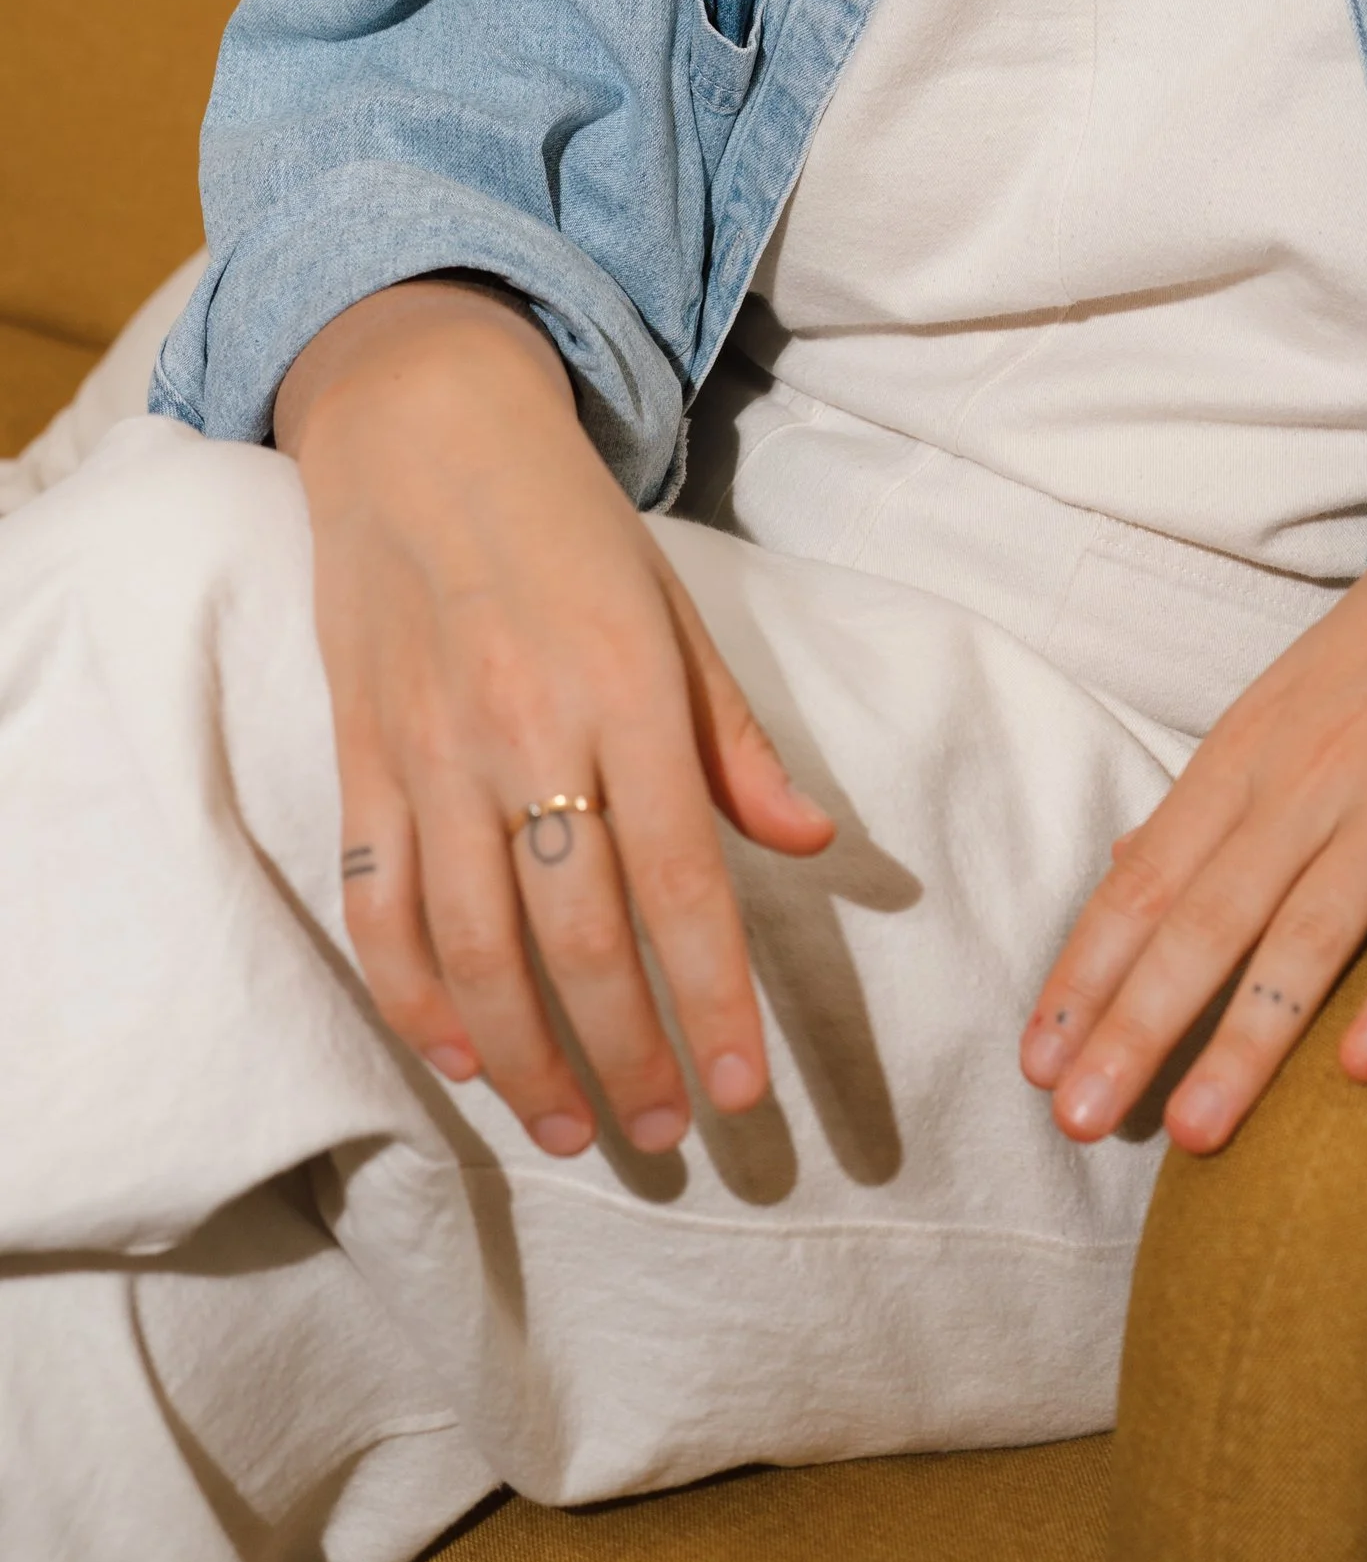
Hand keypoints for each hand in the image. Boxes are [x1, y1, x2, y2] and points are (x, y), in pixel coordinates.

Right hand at [278, 278, 833, 1157]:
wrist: (423, 427)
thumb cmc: (571, 524)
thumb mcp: (677, 612)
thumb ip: (736, 741)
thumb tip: (812, 846)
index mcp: (627, 689)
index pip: (680, 881)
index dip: (710, 998)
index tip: (743, 1089)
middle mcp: (526, 729)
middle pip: (575, 936)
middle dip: (626, 1054)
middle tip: (668, 1135)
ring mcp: (428, 749)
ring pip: (471, 944)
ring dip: (524, 1054)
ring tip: (572, 1127)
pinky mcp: (358, 755)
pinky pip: (379, 904)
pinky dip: (415, 995)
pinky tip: (461, 1054)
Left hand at [1019, 404, 1366, 1153]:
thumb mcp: (1277, 712)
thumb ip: (1204, 807)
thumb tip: (1116, 882)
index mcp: (1245, 760)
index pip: (1146, 881)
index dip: (1087, 973)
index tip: (1034, 1065)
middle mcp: (1307, 786)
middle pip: (1208, 918)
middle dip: (1136, 1022)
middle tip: (1078, 1120)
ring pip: (1310, 933)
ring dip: (1250, 1035)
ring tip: (1197, 1131)